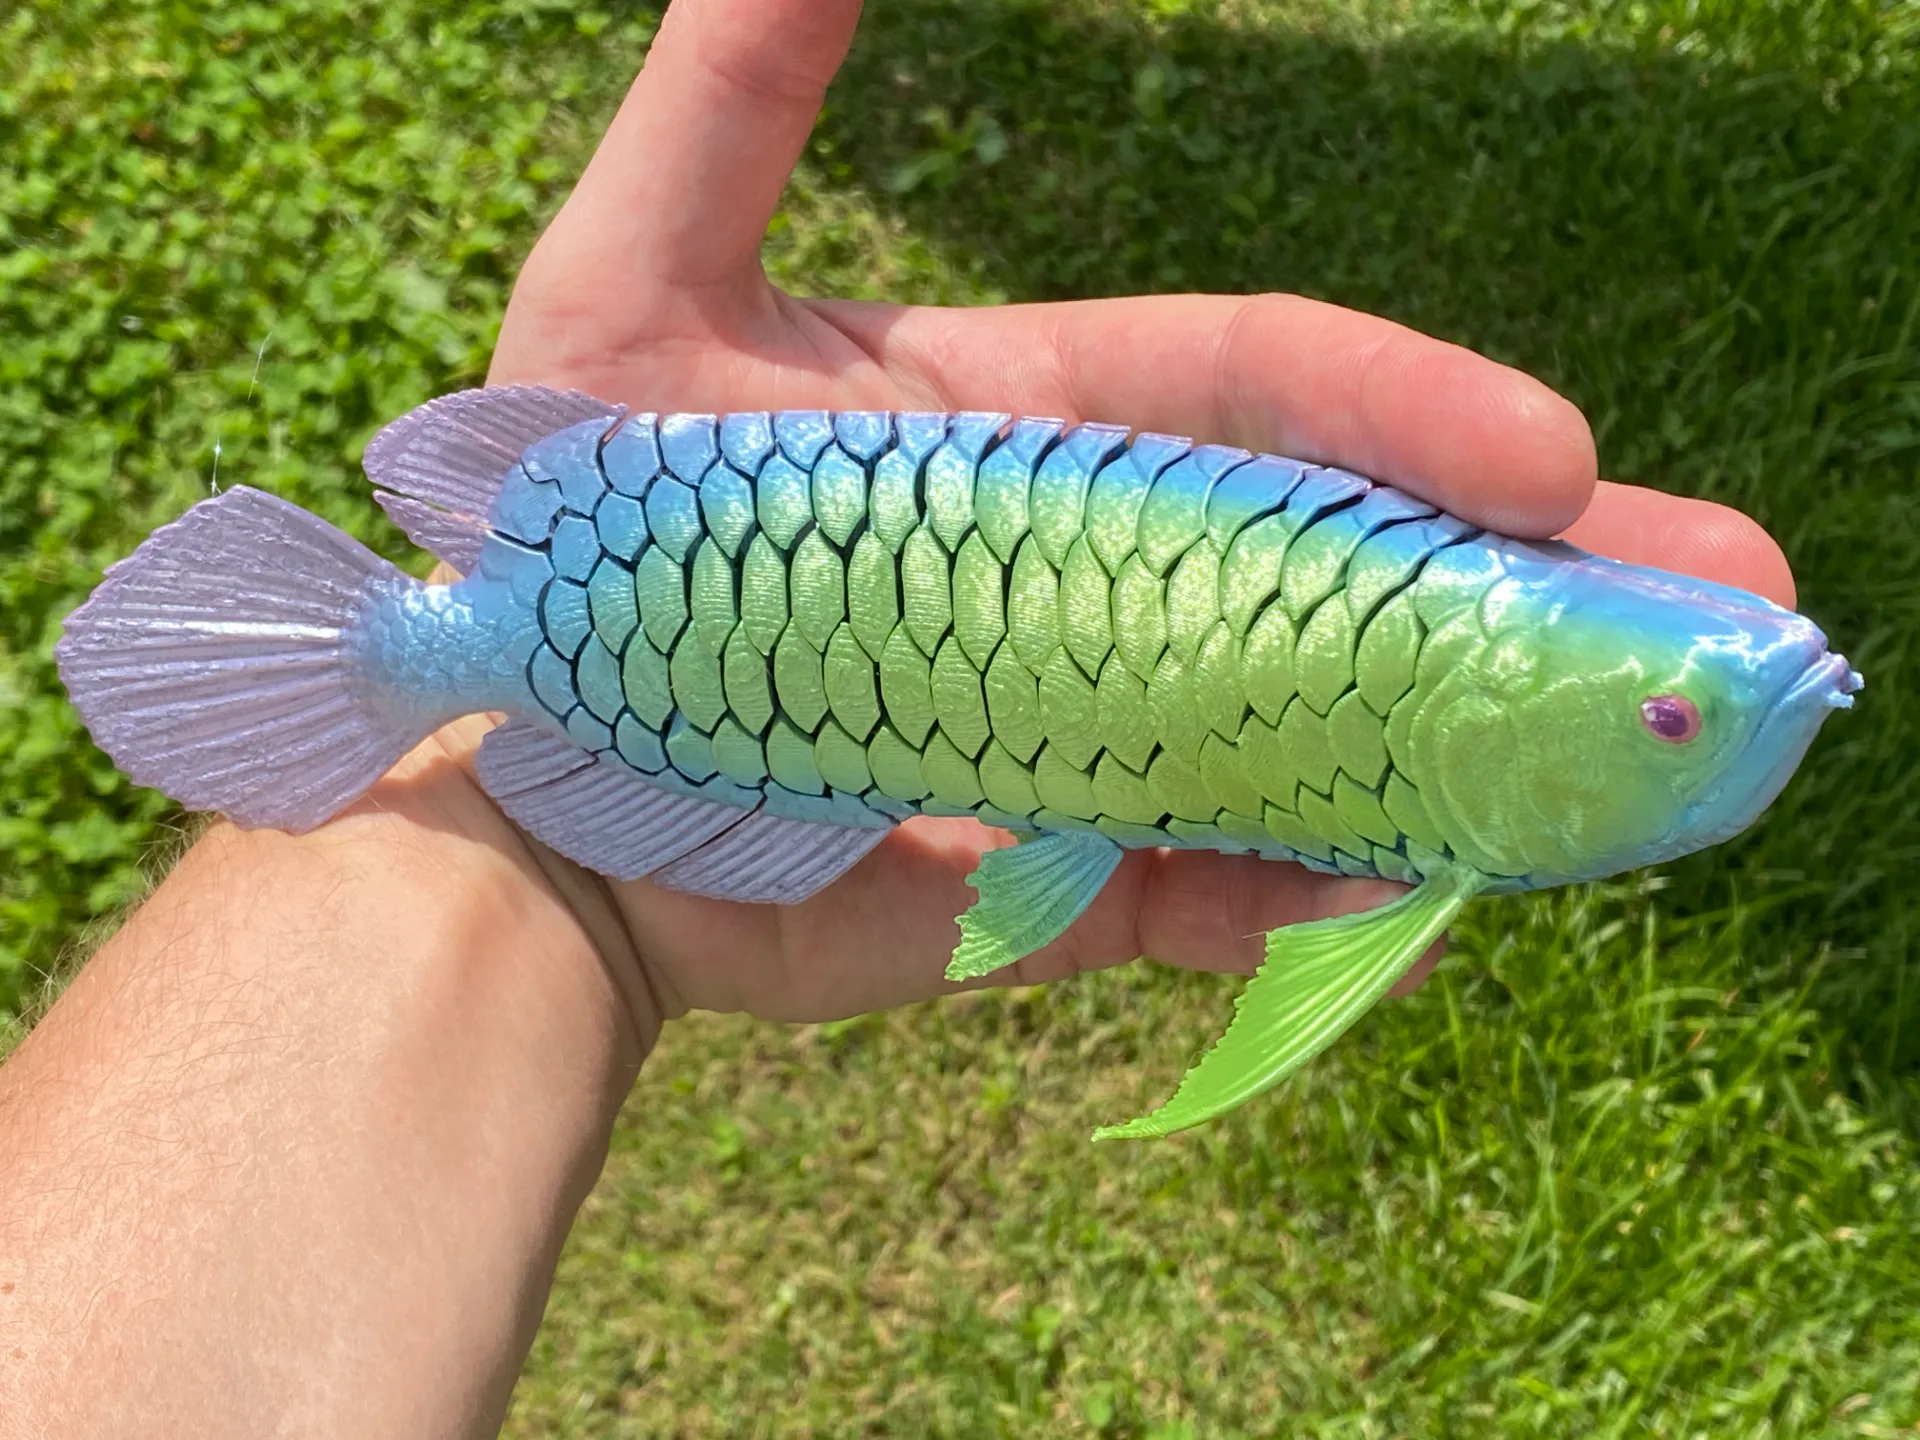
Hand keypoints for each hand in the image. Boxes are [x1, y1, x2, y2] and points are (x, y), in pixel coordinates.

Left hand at [471, 0, 1792, 1023]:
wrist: (521, 804)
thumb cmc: (566, 535)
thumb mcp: (628, 287)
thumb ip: (734, 102)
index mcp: (1033, 421)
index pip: (1263, 385)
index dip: (1408, 406)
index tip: (1550, 453)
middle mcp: (1088, 567)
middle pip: (1344, 554)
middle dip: (1537, 575)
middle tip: (1732, 602)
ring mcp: (1087, 723)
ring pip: (1320, 719)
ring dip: (1478, 735)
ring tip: (1643, 758)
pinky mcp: (1058, 872)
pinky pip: (1220, 885)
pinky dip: (1317, 896)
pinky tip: (1426, 891)